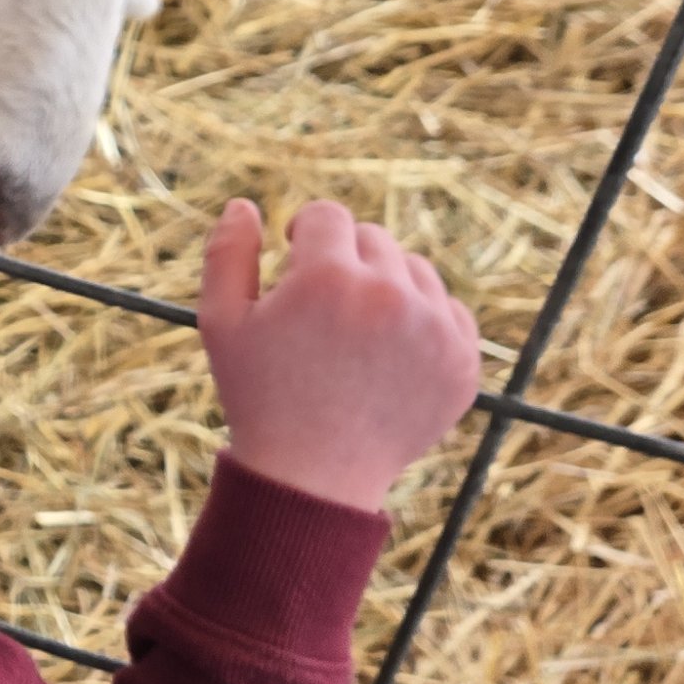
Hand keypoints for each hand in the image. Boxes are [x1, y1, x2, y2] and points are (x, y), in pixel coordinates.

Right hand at [199, 199, 481, 514]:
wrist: (314, 479)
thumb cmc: (260, 397)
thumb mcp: (221, 323)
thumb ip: (227, 254)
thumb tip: (245, 205)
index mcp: (328, 277)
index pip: (326, 215)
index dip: (304, 235)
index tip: (294, 262)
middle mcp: (390, 294)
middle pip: (372, 238)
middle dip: (344, 262)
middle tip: (322, 312)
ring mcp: (434, 328)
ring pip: (413, 269)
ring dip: (385, 286)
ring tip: (355, 334)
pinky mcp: (462, 361)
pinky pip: (449, 310)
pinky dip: (422, 321)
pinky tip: (388, 354)